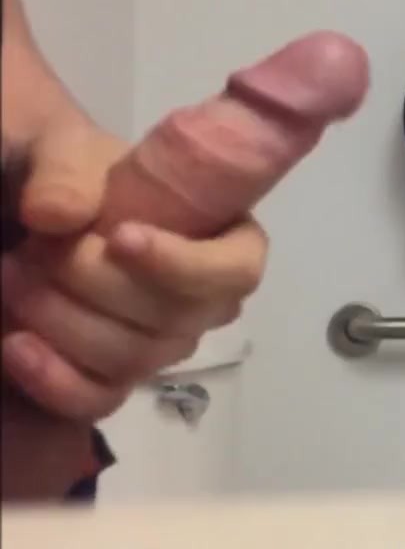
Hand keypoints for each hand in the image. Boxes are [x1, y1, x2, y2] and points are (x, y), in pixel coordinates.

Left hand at [0, 114, 267, 421]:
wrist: (34, 215)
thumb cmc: (73, 176)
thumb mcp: (67, 148)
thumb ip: (67, 170)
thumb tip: (59, 214)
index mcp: (226, 239)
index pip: (237, 269)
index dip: (187, 263)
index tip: (121, 237)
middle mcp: (205, 301)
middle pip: (175, 317)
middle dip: (96, 284)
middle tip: (33, 248)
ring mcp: (162, 346)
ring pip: (132, 358)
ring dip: (62, 319)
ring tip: (11, 277)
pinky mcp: (114, 380)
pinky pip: (98, 399)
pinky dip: (54, 379)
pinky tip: (16, 345)